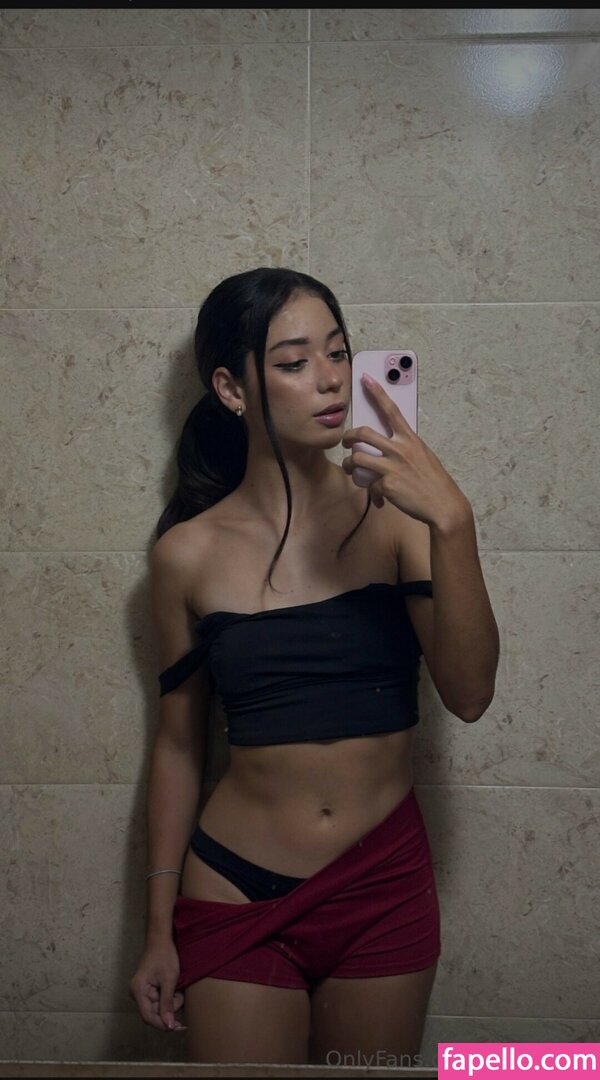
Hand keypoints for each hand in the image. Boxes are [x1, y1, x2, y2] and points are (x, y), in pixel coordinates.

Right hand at [129, 941, 185, 1032]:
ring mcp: (142, 992)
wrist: (161, 939)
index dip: (162, 1024)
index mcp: (138, 991)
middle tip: (180, 996)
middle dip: (169, 1009)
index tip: (178, 1027)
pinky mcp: (148, 990)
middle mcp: (137, 994)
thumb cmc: (165, 955)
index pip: (148, 1016)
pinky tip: (175, 989)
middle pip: (154, 1013)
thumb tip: (169, 1026)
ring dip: (171, 1002)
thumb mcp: (169, 979)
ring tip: (178, 988)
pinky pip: (159, 1001)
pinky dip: (169, 998)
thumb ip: (168, 1003)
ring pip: (158, 1008)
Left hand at [342, 373, 469, 526]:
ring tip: (351, 469)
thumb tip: (386, 447)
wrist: (442, 504)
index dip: (376, 392)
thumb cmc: (433, 480)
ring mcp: (391, 467)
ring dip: (349, 464)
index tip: (365, 378)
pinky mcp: (386, 485)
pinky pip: (369, 485)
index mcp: (410, 438)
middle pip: (363, 433)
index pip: (390, 409)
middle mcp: (399, 449)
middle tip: (345, 441)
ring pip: (357, 459)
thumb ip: (404, 448)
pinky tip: (380, 500)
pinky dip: (372, 493)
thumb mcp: (422, 455)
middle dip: (348, 436)